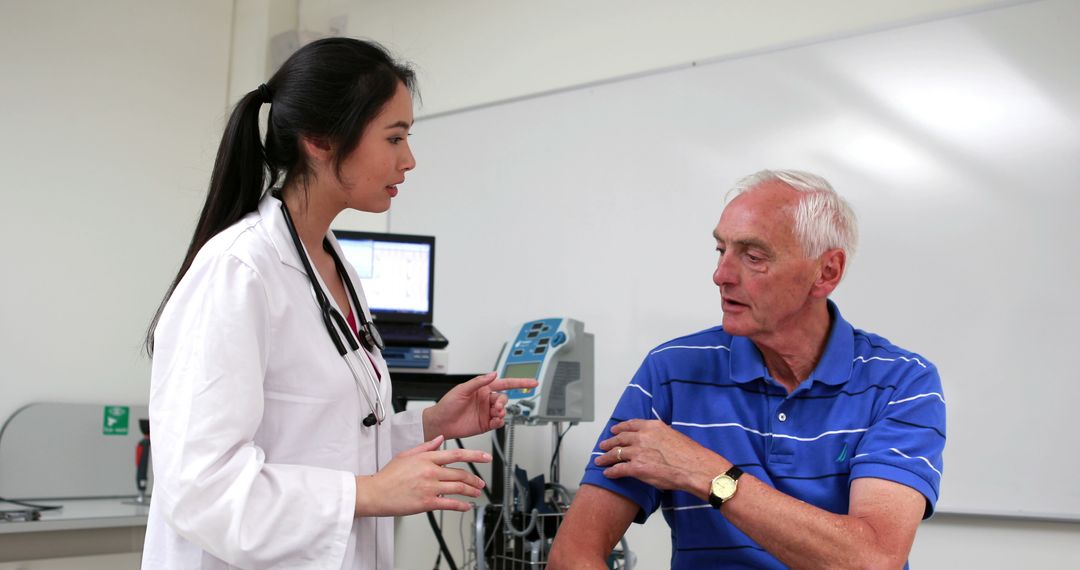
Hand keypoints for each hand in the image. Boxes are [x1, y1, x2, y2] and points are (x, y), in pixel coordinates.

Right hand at [355, 435, 490, 516]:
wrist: (375, 493)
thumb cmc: (388, 475)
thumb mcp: (406, 454)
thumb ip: (426, 446)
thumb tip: (440, 439)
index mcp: (426, 458)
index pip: (456, 454)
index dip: (475, 455)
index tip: (485, 457)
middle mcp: (430, 471)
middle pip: (460, 473)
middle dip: (474, 479)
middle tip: (480, 482)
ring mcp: (430, 487)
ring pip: (458, 488)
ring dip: (471, 491)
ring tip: (476, 493)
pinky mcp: (427, 502)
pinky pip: (449, 504)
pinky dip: (461, 506)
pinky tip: (466, 506)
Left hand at [423, 372, 537, 439]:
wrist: (441, 422)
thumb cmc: (447, 404)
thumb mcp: (462, 389)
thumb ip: (479, 382)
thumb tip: (493, 374)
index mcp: (482, 388)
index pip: (504, 383)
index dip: (519, 382)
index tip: (532, 382)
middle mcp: (486, 400)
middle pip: (504, 398)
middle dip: (503, 402)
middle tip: (496, 407)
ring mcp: (486, 412)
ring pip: (503, 411)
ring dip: (501, 412)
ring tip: (494, 414)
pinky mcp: (486, 424)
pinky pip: (498, 422)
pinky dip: (499, 422)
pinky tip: (494, 421)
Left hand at [595, 419, 728, 497]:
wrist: (694, 467)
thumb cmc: (690, 454)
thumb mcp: (674, 435)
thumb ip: (660, 435)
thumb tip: (656, 441)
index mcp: (652, 427)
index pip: (631, 424)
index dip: (620, 428)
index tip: (614, 430)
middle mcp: (642, 437)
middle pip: (620, 438)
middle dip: (610, 442)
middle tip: (603, 444)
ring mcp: (637, 452)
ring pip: (616, 453)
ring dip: (606, 457)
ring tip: (600, 460)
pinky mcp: (636, 468)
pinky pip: (618, 469)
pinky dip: (611, 471)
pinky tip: (607, 473)